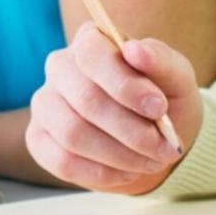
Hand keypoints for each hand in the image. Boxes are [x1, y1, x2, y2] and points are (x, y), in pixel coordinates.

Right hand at [26, 22, 202, 193]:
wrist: (154, 140)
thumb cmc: (162, 101)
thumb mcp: (176, 78)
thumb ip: (160, 60)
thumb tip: (135, 50)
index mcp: (90, 41)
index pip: (91, 54)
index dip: (124, 84)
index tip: (159, 108)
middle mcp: (60, 67)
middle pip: (85, 99)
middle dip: (132, 130)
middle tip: (165, 148)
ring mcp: (45, 104)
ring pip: (73, 133)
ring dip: (121, 155)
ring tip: (152, 161)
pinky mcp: (39, 140)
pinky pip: (63, 161)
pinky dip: (103, 173)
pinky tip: (128, 171)